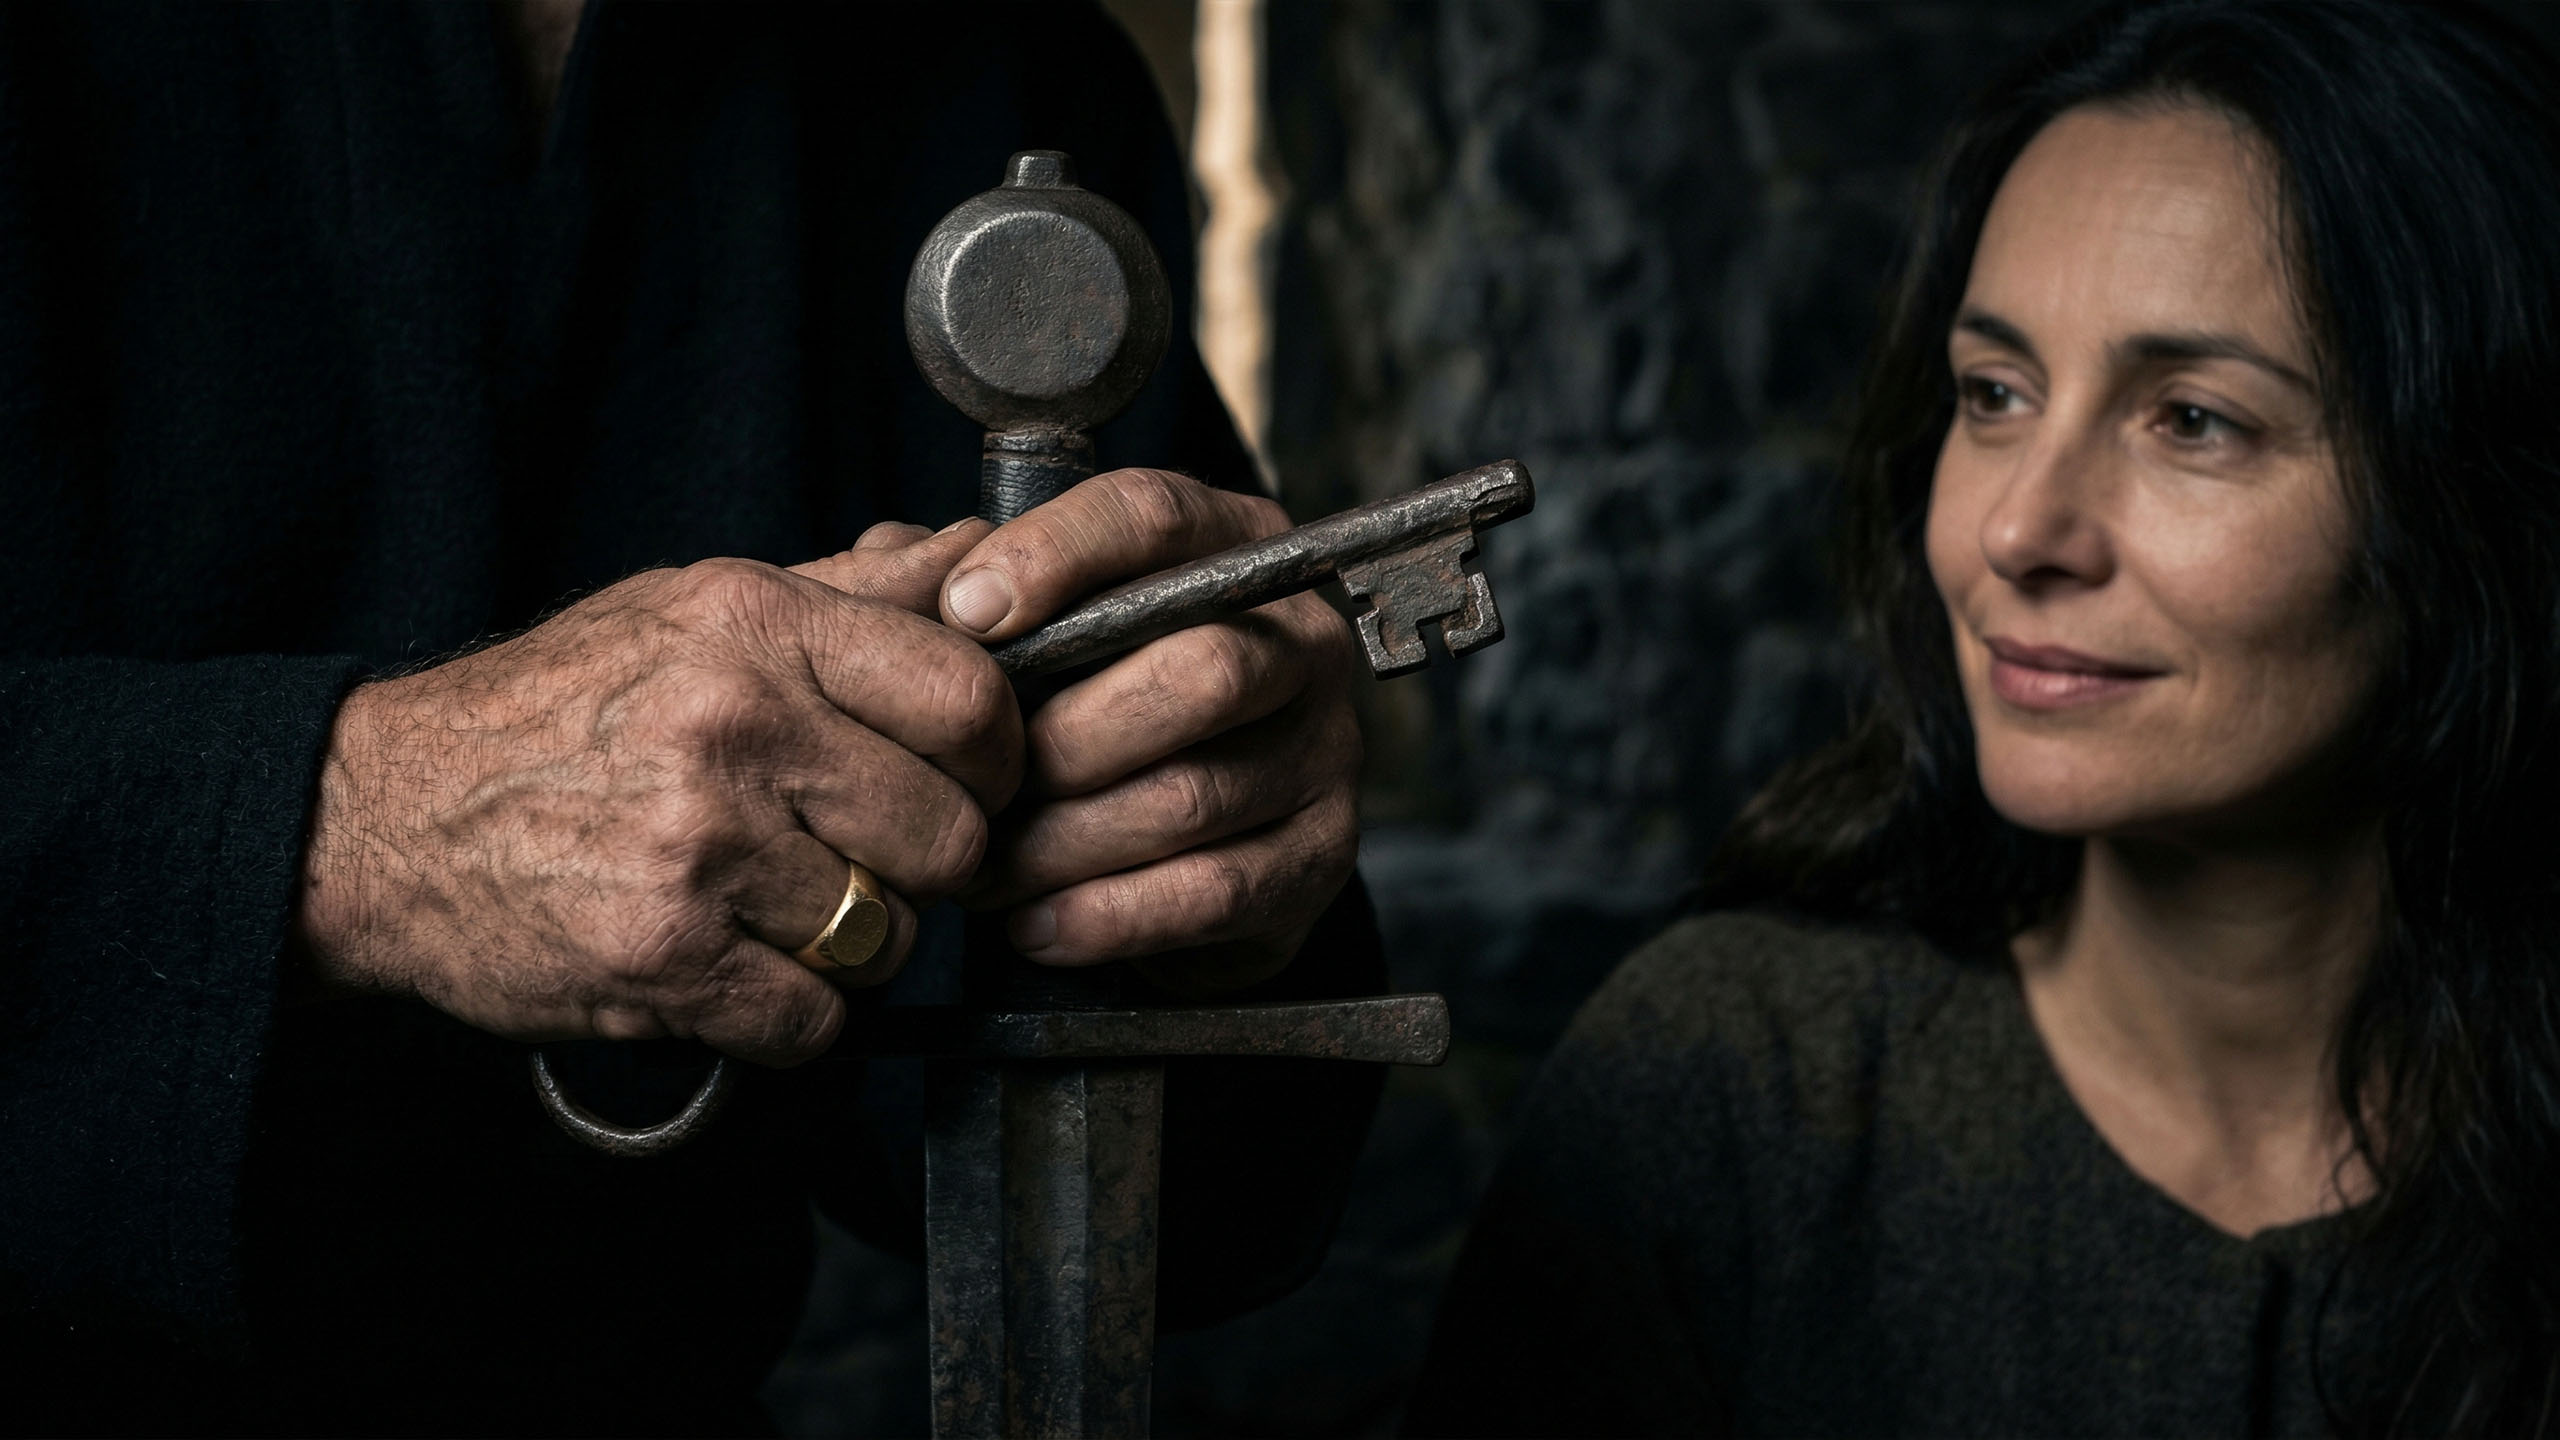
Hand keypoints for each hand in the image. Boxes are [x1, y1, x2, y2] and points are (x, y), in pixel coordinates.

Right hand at [293, 522, 1014, 1065]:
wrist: (383, 815)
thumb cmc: (559, 710)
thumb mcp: (698, 609)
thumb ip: (854, 592)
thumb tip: (979, 556)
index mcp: (758, 626)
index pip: (971, 700)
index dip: (993, 760)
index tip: (964, 781)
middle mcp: (735, 726)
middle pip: (950, 836)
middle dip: (925, 865)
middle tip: (868, 857)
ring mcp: (699, 847)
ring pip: (886, 936)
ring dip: (853, 943)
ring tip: (780, 906)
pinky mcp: (664, 957)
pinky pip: (815, 1020)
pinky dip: (793, 1015)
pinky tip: (740, 968)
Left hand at [937, 469, 1361, 994]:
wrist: (1171, 861)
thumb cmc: (1083, 715)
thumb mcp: (1026, 635)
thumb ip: (956, 585)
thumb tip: (893, 561)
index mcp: (1231, 549)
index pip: (1156, 517)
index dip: (1056, 557)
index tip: (964, 614)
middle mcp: (1300, 641)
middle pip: (1200, 669)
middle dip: (1065, 737)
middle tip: (976, 783)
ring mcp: (1325, 750)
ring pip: (1193, 795)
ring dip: (1065, 842)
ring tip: (981, 868)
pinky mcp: (1321, 856)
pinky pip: (1213, 892)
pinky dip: (1106, 916)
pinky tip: (1035, 923)